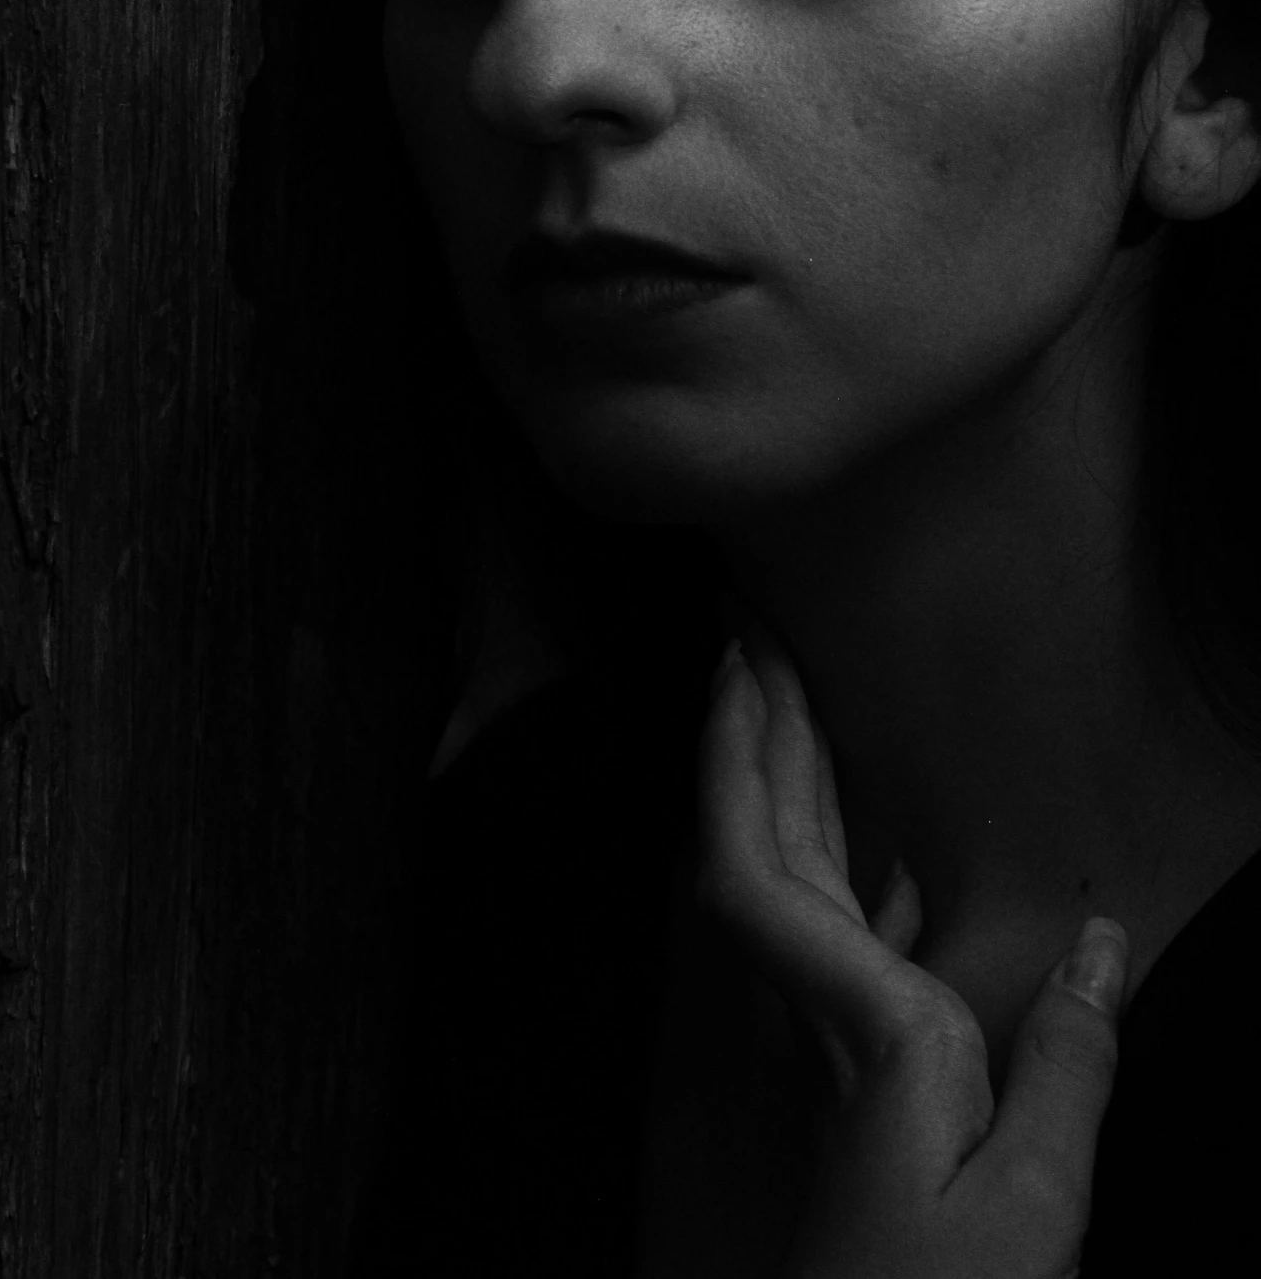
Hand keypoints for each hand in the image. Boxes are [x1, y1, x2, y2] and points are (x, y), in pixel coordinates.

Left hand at [697, 634, 1126, 1278]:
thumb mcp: (1033, 1204)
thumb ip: (1069, 1066)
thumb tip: (1101, 941)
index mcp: (862, 1029)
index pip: (754, 871)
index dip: (736, 762)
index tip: (735, 667)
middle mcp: (826, 1024)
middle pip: (761, 848)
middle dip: (749, 734)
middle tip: (746, 633)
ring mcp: (833, 1054)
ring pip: (794, 889)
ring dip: (788, 790)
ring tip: (800, 705)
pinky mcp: (859, 1089)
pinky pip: (841, 950)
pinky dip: (852, 888)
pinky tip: (886, 865)